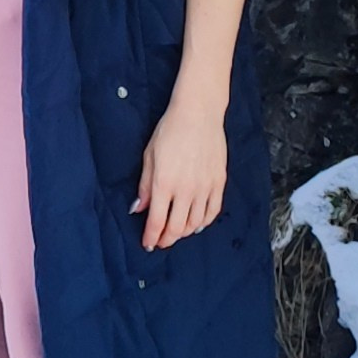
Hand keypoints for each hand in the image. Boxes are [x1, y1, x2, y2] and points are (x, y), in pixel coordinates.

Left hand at [132, 89, 227, 250]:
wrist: (198, 113)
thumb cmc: (170, 130)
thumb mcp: (149, 156)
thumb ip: (145, 185)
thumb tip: (139, 208)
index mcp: (164, 183)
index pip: (157, 221)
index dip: (151, 237)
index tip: (147, 244)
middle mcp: (186, 189)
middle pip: (176, 227)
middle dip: (166, 239)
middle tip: (160, 241)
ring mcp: (205, 187)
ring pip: (195, 223)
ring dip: (183, 232)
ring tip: (175, 232)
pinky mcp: (219, 182)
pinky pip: (213, 212)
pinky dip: (204, 223)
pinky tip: (196, 224)